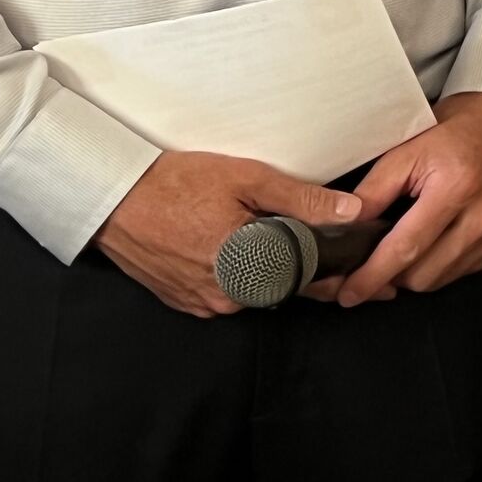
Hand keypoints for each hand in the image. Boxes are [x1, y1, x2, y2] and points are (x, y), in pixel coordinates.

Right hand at [95, 150, 362, 316]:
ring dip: (267, 269)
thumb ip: (302, 198)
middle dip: (305, 269)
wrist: (114, 198)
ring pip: (255, 289)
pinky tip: (233, 247)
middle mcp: (228, 296)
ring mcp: (205, 302)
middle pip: (283, 285)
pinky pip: (226, 291)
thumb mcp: (247, 179)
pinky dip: (237, 273)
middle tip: (321, 248)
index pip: (311, 279)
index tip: (367, 277)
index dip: (341, 274)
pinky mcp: (185, 301)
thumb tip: (349, 211)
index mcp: (250, 268)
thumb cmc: (176, 184)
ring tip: (262, 236)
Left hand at [332, 92, 481, 305]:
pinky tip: (443, 238)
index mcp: (456, 186)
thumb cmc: (455, 132)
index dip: (372, 276)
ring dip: (421, 270)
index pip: (406, 247)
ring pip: (443, 279)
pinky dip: (447, 263)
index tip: (350, 293)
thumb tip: (345, 228)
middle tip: (382, 255)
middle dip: (394, 273)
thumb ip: (374, 191)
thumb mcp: (406, 150)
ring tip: (414, 241)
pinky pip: (466, 271)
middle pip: (423, 275)